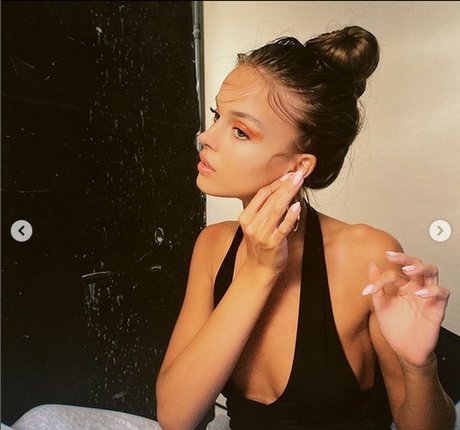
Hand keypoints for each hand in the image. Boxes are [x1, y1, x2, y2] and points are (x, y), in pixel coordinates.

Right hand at [237, 170, 303, 275]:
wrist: (259, 268)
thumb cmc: (260, 245)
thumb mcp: (256, 224)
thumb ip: (265, 208)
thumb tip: (281, 189)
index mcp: (245, 217)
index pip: (261, 194)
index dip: (275, 183)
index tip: (287, 176)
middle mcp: (252, 224)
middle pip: (270, 199)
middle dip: (285, 185)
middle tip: (297, 174)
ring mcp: (262, 234)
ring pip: (277, 209)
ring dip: (289, 193)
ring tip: (298, 183)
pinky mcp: (273, 243)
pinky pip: (284, 226)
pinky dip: (291, 215)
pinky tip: (297, 206)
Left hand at [363, 252, 449, 366]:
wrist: (404, 350)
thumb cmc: (395, 328)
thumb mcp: (380, 306)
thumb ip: (377, 286)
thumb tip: (371, 265)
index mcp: (402, 286)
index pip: (394, 273)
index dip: (380, 279)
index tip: (368, 290)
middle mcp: (416, 288)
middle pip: (417, 264)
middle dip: (405, 258)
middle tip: (393, 256)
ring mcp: (427, 297)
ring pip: (432, 272)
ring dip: (421, 268)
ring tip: (409, 270)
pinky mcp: (437, 308)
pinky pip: (443, 293)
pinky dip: (433, 290)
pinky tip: (420, 294)